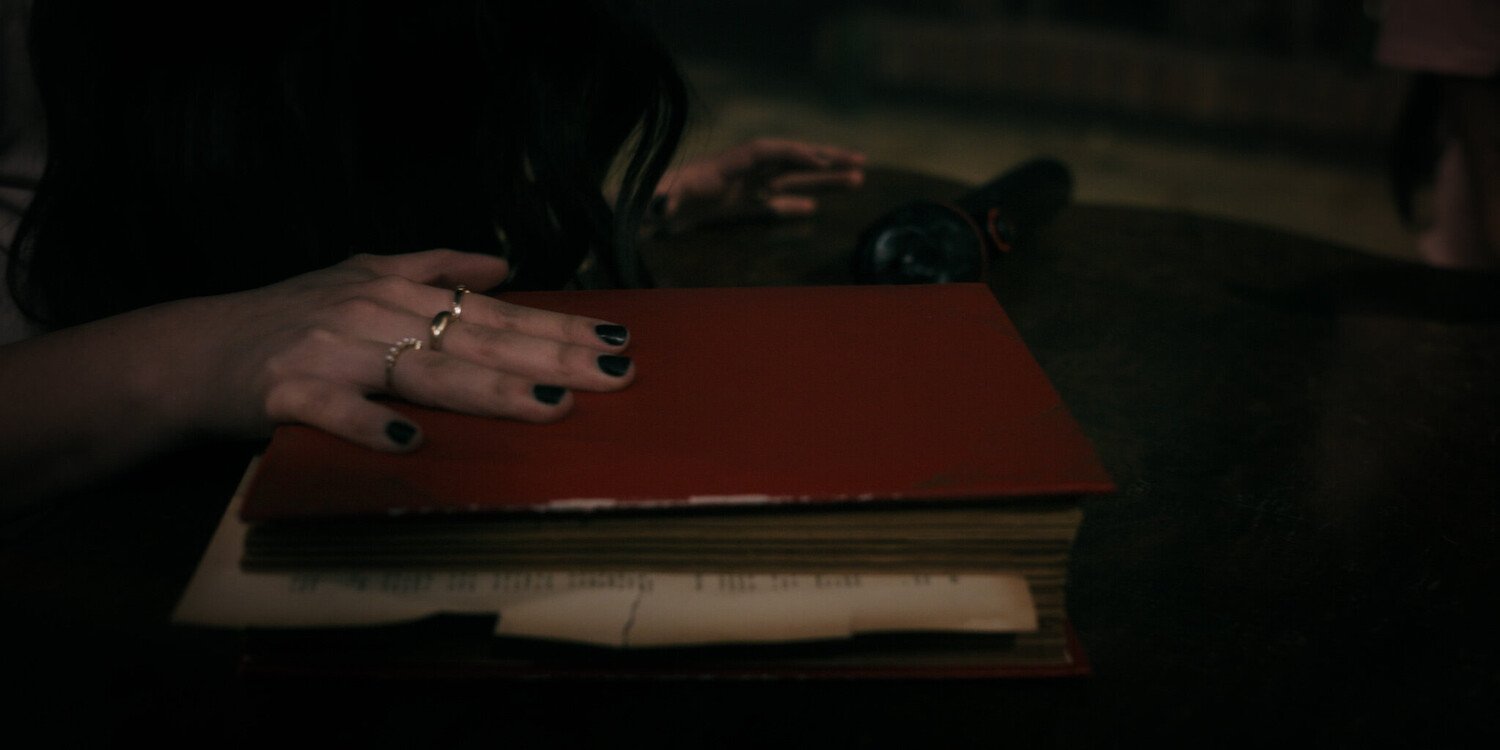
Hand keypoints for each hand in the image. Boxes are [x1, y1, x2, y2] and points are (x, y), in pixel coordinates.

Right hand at [1, 248, 635, 503]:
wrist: (192, 352)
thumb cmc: (286, 318)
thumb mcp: (358, 275)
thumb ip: (432, 267)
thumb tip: (502, 266)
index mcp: (396, 291)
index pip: (495, 313)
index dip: (557, 327)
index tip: (616, 341)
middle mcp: (372, 312)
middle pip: (477, 338)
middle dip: (550, 356)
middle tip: (612, 375)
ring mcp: (331, 351)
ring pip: (423, 370)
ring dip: (488, 387)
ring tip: (548, 405)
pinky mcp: (286, 391)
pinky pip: (334, 410)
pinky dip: (369, 425)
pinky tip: (410, 444)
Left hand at [652, 138, 865, 232]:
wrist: (640, 210)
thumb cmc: (650, 203)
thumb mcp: (657, 200)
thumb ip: (664, 201)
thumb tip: (665, 206)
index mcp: (723, 166)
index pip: (764, 151)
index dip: (792, 154)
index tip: (818, 161)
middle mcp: (740, 173)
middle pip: (789, 159)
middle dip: (825, 158)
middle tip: (861, 160)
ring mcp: (744, 189)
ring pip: (791, 181)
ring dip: (823, 180)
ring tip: (859, 179)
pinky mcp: (740, 206)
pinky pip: (775, 204)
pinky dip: (796, 205)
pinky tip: (818, 210)